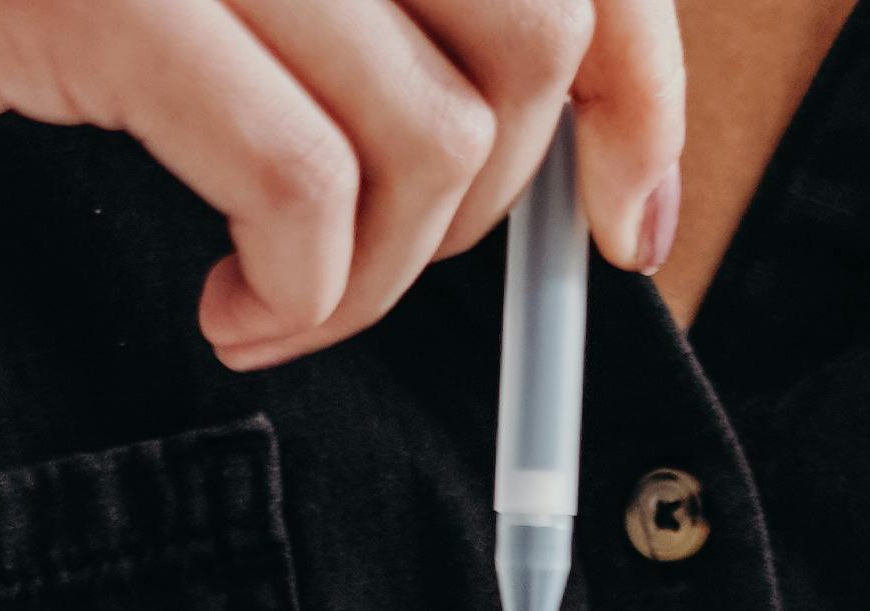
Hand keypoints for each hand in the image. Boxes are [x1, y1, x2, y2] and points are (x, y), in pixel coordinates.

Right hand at [0, 0, 687, 371]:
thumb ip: (369, 1)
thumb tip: (594, 148)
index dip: (637, 78)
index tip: (633, 216)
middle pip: (528, 12)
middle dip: (494, 192)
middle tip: (380, 258)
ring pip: (429, 121)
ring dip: (380, 271)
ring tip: (282, 298)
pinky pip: (299, 186)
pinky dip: (300, 294)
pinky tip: (232, 319)